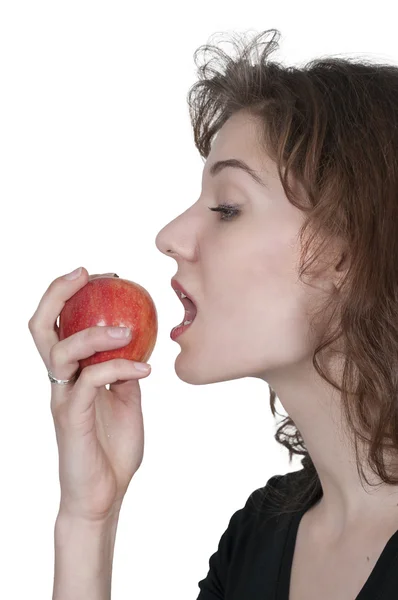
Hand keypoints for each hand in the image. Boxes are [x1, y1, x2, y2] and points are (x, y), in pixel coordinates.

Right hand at [28, 268, 150, 521]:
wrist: (103, 495)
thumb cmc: (111, 447)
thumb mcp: (125, 399)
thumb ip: (123, 372)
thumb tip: (137, 347)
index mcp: (69, 373)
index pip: (56, 324)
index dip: (65, 293)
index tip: (93, 274)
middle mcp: (59, 380)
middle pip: (41, 327)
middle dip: (58, 293)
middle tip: (85, 274)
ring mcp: (63, 397)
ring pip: (60, 350)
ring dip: (94, 332)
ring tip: (127, 330)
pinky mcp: (73, 417)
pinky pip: (92, 381)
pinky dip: (120, 367)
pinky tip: (145, 369)